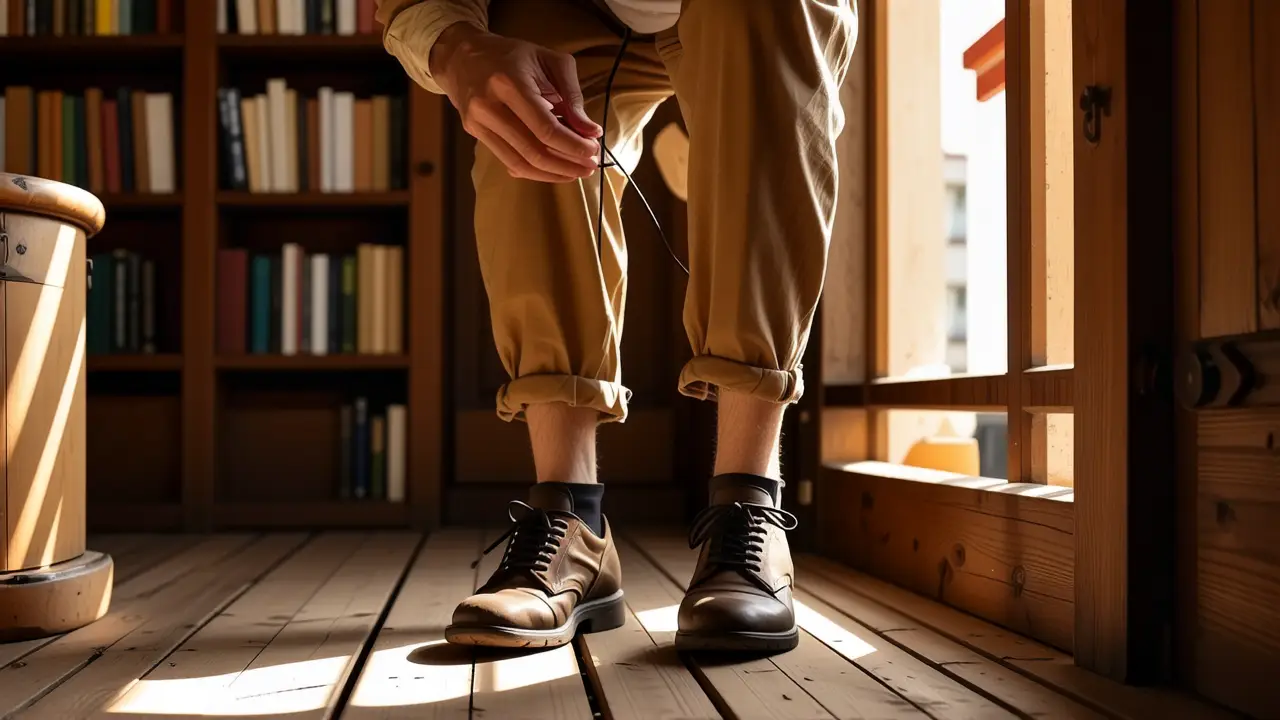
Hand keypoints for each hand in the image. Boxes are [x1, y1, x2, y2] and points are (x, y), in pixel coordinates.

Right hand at [432, 23, 601, 182]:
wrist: (461, 55)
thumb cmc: (512, 55)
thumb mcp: (549, 61)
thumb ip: (572, 95)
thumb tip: (590, 131)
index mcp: (509, 83)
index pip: (545, 129)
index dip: (572, 146)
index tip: (593, 151)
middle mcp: (489, 106)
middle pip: (533, 151)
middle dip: (567, 164)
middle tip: (590, 166)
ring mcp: (478, 123)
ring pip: (520, 163)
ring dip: (553, 173)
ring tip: (576, 172)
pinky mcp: (475, 133)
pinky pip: (508, 161)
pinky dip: (535, 170)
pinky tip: (554, 170)